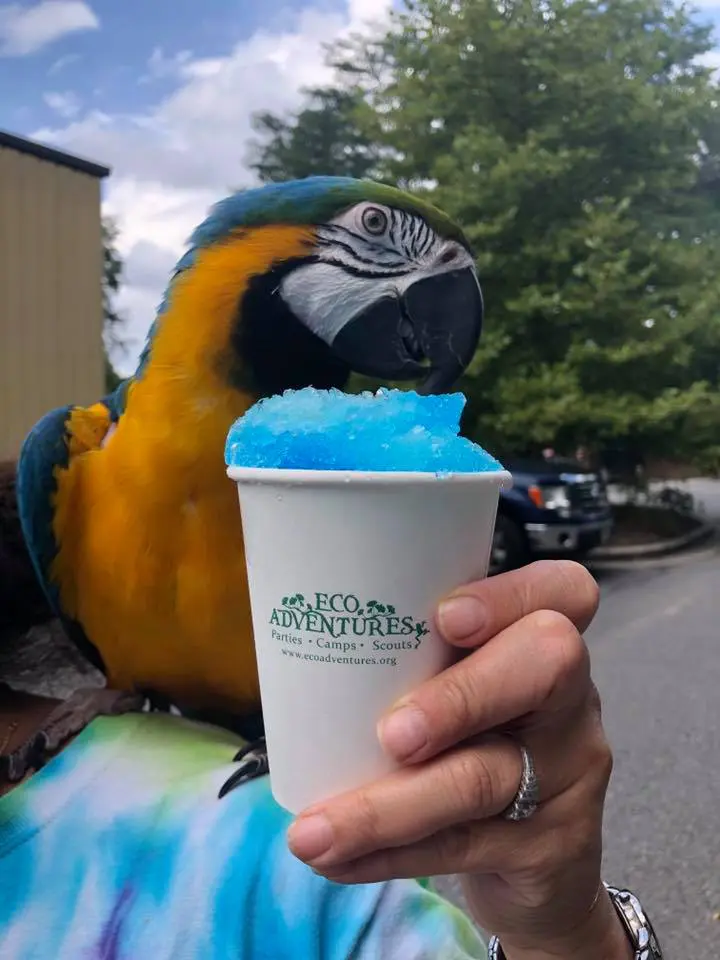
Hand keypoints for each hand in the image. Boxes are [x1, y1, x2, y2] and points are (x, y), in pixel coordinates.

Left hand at [287, 561, 631, 958]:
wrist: (538, 870)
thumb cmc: (471, 746)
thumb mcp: (459, 692)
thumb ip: (412, 661)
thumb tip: (296, 635)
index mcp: (542, 642)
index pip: (563, 590)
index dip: (510, 594)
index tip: (445, 616)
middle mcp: (570, 698)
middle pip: (547, 666)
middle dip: (462, 694)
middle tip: (392, 734)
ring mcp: (569, 773)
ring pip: (485, 776)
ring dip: (389, 805)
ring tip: (317, 830)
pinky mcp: (552, 846)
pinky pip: (463, 846)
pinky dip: (387, 853)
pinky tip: (334, 860)